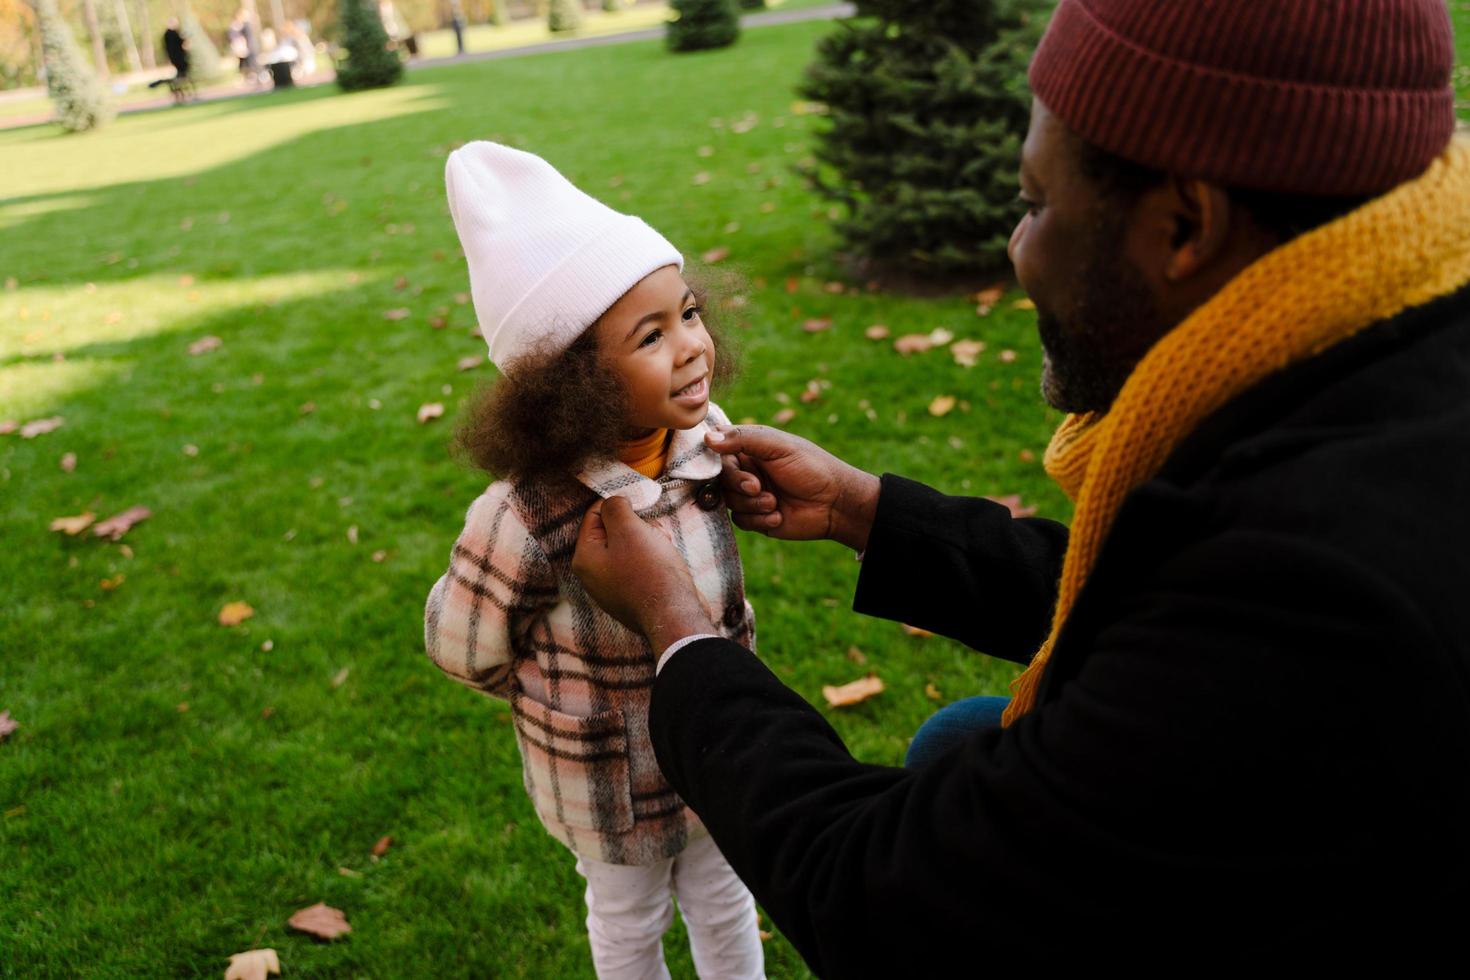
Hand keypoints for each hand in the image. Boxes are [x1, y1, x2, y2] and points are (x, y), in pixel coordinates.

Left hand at [571, 496, 716, 648]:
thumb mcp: (629, 529)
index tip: (640, 505)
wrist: (674, 615)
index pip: (594, 515)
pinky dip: (654, 559)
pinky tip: (666, 564)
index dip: (618, 504)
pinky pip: (640, 566)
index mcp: (584, 558)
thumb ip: (615, 507)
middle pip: (613, 532)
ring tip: (663, 549)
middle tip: (654, 532)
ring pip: (630, 548)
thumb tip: (615, 502)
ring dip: (649, 541)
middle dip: (637, 526)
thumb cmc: (649, 571)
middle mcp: (593, 575)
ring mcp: (613, 588)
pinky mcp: (632, 596)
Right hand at [705, 424, 879, 551]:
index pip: (718, 452)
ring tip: (775, 503)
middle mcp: (747, 470)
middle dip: (739, 485)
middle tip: (758, 486)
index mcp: (750, 448)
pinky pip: (740, 521)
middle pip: (720, 479)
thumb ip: (743, 438)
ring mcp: (750, 495)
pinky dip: (759, 520)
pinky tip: (779, 517)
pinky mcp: (756, 518)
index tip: (730, 466)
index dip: (719, 462)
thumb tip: (707, 437)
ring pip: (729, 502)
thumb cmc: (811, 467)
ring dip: (752, 504)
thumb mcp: (778, 446)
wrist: (835, 504)